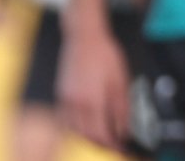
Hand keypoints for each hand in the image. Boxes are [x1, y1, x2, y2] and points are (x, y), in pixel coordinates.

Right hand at [57, 21, 131, 149]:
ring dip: (87, 137)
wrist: (84, 38)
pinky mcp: (60, 95)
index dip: (111, 144)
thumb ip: (122, 108)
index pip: (100, 133)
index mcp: (93, 101)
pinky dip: (76, 127)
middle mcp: (75, 104)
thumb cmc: (105, 56)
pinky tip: (87, 124)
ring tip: (103, 135)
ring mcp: (65, 100)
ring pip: (73, 130)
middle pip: (86, 135)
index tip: (121, 147)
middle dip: (100, 143)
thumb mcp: (121, 81)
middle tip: (114, 143)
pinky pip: (65, 120)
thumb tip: (124, 129)